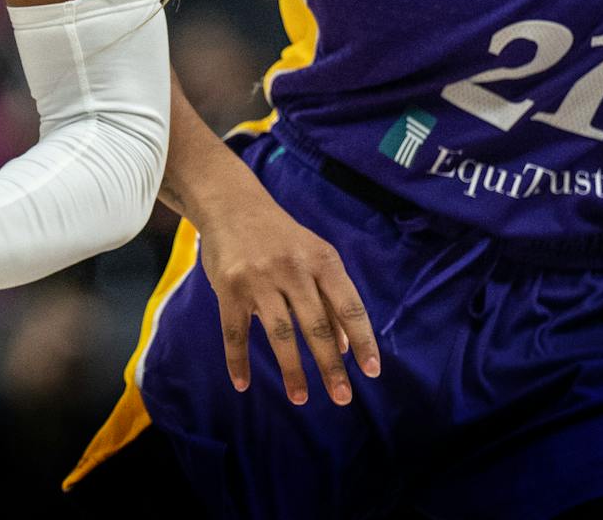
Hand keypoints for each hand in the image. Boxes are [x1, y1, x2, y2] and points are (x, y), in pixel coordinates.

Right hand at [194, 172, 379, 406]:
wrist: (231, 203)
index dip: (363, 340)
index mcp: (322, 260)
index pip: (349, 306)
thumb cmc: (281, 238)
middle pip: (317, 325)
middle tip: (342, 397)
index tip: (372, 372)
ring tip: (301, 398)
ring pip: (280, 333)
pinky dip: (238, 360)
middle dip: (331, 365)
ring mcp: (260, 278)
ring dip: (292, 370)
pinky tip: (243, 384)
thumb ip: (331, 297)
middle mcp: (293, 268)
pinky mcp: (230, 287)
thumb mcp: (314, 256)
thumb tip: (347, 347)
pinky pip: (235, 331)